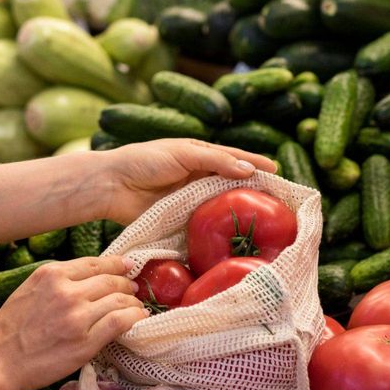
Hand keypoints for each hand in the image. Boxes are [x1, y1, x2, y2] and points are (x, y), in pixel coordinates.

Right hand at [0, 257, 146, 389]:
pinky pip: (121, 322)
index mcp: (51, 275)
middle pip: (111, 280)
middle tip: (133, 289)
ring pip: (120, 299)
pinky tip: (139, 318)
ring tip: (136, 306)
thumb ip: (58, 281)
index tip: (128, 265)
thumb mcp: (30, 290)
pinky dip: (135, 317)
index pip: (95, 263)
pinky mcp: (86, 341)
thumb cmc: (9, 330)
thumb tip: (90, 278)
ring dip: (133, 302)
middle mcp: (67, 291)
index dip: (117, 264)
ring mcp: (78, 316)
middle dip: (126, 284)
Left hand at [95, 138, 276, 223]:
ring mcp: (191, 199)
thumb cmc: (145, 161)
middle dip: (253, 190)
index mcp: (200, 155)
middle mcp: (199, 177)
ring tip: (264, 219)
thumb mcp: (184, 154)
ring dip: (239, 210)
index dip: (256, 164)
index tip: (276, 172)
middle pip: (232, 183)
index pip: (235, 159)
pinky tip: (235, 235)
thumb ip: (216, 161)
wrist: (112, 185)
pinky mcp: (182, 219)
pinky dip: (220, 228)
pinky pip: (206, 223)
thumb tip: (249, 170)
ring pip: (221, 204)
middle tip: (277, 200)